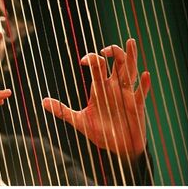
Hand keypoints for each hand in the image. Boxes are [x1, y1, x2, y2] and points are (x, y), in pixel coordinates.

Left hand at [43, 39, 150, 159]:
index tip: (82, 61)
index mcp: (100, 86)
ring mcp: (126, 94)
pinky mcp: (136, 106)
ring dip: (131, 57)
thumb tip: (43, 101)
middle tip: (105, 49)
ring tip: (130, 41)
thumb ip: (62, 110)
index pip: (98, 65)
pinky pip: (141, 93)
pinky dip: (144, 84)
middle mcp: (114, 86)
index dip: (92, 58)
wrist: (115, 147)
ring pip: (130, 71)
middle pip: (117, 62)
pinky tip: (144, 74)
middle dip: (113, 52)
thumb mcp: (78, 120)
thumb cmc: (99, 131)